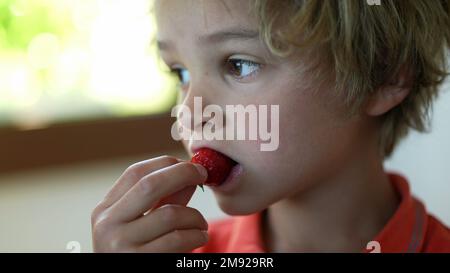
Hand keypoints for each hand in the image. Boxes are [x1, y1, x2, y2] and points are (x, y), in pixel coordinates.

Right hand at [91, 155, 208, 251]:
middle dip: (182, 174)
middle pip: (150, 185)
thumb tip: (190, 173)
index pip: (135, 173)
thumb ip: (163, 199)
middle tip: (203, 174)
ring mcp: (121, 246)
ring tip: (201, 224)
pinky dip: (197, 235)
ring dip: (195, 216)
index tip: (188, 163)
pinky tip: (199, 237)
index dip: (165, 163)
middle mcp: (107, 225)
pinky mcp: (141, 263)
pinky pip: (178, 240)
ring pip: (170, 214)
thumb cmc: (138, 253)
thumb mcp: (141, 224)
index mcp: (105, 210)